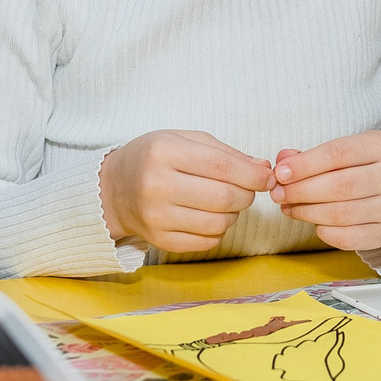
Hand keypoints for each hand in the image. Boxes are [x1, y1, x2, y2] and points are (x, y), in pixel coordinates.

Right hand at [99, 130, 272, 253]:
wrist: (114, 188)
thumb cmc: (153, 158)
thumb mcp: (183, 140)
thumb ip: (225, 152)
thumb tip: (263, 170)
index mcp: (164, 152)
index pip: (221, 167)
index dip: (253, 175)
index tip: (267, 177)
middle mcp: (156, 186)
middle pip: (224, 198)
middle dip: (247, 195)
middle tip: (246, 190)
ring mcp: (156, 217)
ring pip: (219, 223)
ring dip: (233, 214)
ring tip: (223, 202)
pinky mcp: (159, 240)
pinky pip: (207, 241)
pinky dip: (218, 230)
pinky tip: (208, 217)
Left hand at [271, 131, 380, 251]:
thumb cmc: (358, 169)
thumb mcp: (340, 152)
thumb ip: (309, 156)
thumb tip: (282, 162)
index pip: (338, 154)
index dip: (306, 164)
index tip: (280, 173)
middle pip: (341, 185)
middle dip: (302, 191)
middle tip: (278, 194)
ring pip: (342, 213)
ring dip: (307, 212)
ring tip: (288, 207)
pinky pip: (347, 237)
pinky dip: (324, 232)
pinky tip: (312, 222)